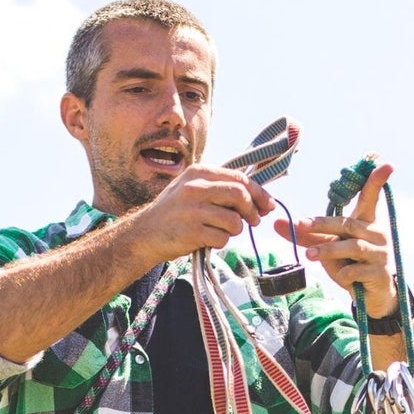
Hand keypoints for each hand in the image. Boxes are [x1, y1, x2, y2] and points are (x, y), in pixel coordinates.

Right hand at [135, 163, 274, 260]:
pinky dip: (221, 242)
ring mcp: (192, 210)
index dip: (259, 193)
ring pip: (234, 220)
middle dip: (252, 211)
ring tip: (221, 230)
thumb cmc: (176, 212)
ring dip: (235, 230)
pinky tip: (208, 239)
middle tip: (253, 222)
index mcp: (199, 172)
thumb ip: (222, 188)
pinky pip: (223, 238)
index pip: (239, 178)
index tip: (268, 206)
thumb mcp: (194, 189)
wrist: (145, 233)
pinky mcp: (191, 231)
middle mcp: (195, 187)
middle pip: (241, 195)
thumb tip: (260, 198)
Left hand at [275, 158, 399, 316]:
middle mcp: (375, 233)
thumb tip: (276, 223)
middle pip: (346, 224)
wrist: (370, 296)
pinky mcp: (379, 272)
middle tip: (299, 225)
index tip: (387, 165)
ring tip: (309, 256)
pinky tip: (341, 277)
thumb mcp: (327, 247)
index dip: (376, 180)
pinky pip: (357, 269)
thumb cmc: (350, 264)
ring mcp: (380, 253)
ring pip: (352, 246)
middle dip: (321, 225)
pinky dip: (344, 273)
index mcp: (365, 222)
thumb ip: (306, 235)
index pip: (371, 197)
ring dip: (328, 250)